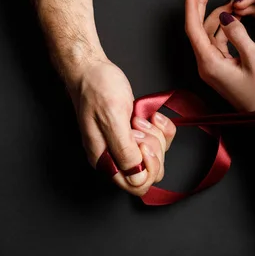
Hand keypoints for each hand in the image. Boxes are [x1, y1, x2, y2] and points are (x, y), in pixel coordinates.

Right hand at [67, 58, 175, 195]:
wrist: (92, 70)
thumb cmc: (97, 89)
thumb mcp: (112, 117)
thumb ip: (124, 149)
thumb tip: (136, 175)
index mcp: (105, 160)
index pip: (136, 185)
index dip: (147, 167)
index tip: (141, 141)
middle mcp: (116, 158)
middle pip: (150, 172)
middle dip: (152, 148)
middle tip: (138, 125)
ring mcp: (127, 146)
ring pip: (157, 156)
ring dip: (156, 135)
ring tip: (138, 118)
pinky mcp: (137, 134)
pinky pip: (161, 140)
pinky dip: (161, 127)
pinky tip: (151, 116)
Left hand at [184, 0, 254, 111]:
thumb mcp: (254, 58)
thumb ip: (238, 33)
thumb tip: (225, 16)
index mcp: (209, 63)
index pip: (193, 28)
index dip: (192, 5)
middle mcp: (206, 65)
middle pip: (196, 28)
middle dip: (200, 5)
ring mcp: (212, 67)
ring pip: (207, 34)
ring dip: (216, 15)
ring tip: (232, 1)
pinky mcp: (220, 69)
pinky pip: (216, 42)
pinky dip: (223, 27)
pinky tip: (234, 18)